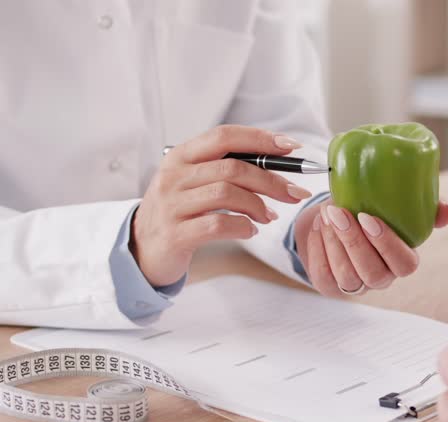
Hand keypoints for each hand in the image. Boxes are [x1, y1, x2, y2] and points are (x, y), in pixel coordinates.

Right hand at [132, 125, 311, 285]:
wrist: (142, 249)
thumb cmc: (180, 211)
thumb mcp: (195, 181)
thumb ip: (227, 168)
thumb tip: (278, 160)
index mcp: (181, 156)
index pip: (224, 137)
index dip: (260, 139)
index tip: (291, 147)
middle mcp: (173, 176)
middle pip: (233, 168)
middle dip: (271, 180)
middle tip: (294, 193)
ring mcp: (172, 205)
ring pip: (227, 194)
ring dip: (258, 205)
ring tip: (269, 216)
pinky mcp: (175, 234)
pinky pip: (218, 224)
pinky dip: (243, 227)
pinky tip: (250, 230)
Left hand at [293, 201, 447, 297]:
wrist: (336, 219)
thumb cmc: (370, 210)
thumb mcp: (397, 206)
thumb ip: (427, 208)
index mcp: (402, 261)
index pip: (404, 265)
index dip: (387, 244)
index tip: (368, 217)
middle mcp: (381, 278)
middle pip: (373, 272)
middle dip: (354, 242)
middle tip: (339, 212)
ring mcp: (354, 285)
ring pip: (347, 276)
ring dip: (334, 243)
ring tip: (327, 215)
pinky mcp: (329, 286)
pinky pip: (323, 275)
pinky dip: (317, 249)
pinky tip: (318, 226)